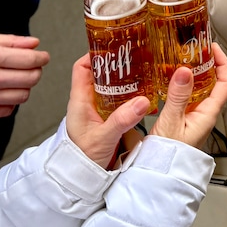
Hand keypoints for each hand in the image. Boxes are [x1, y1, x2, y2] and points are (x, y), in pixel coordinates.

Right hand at [0, 33, 49, 118]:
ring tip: (15, 80)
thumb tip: (34, 44)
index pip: (29, 59)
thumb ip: (9, 41)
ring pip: (22, 95)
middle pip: (30, 78)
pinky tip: (3, 92)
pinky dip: (11, 101)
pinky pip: (8, 109)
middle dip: (36, 72)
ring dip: (24, 87)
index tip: (43, 57)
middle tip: (31, 68)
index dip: (41, 58)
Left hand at [65, 53, 149, 167]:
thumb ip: (121, 120)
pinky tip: (145, 94)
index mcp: (80, 101)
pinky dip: (133, 95)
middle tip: (136, 55)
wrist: (81, 181)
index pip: (82, 67)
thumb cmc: (82, 159)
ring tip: (145, 71)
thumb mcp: (102, 138)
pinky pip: (121, 101)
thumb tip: (141, 101)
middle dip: (117, 63)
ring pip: (112, 87)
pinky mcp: (110, 120)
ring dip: (127, 79)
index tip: (112, 45)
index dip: (95, 54)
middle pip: (101, 73)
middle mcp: (89, 103)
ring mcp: (100, 112)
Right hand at [149, 44, 226, 148]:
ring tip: (179, 60)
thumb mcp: (171, 123)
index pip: (225, 83)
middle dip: (205, 64)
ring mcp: (192, 118)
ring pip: (197, 90)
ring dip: (191, 74)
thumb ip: (177, 97)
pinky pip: (185, 98)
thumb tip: (185, 71)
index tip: (211, 48)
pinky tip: (168, 81)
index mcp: (208, 114)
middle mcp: (203, 115)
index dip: (222, 63)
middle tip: (193, 49)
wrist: (158, 177)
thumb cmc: (168, 157)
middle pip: (212, 84)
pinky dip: (179, 86)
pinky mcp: (180, 121)